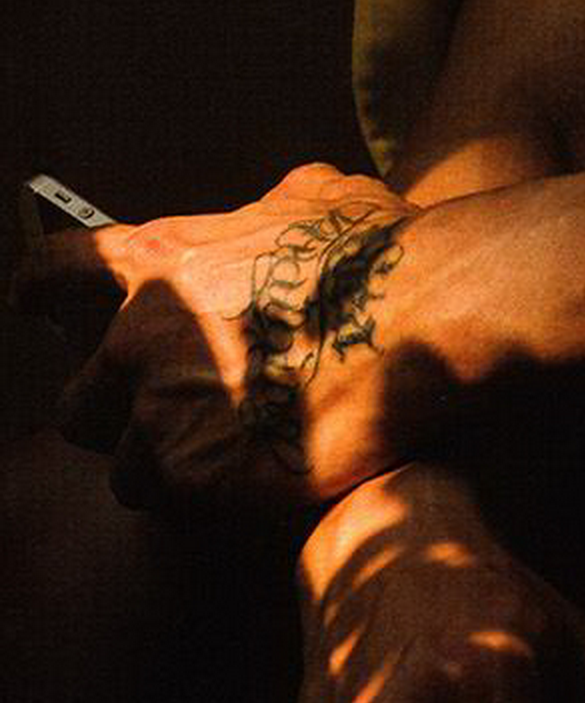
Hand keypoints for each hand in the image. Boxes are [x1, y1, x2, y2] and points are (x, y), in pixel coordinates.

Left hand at [18, 163, 440, 518]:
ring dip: (165, 464)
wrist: (428, 310)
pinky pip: (175, 504)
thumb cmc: (383, 250)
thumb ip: (265, 213)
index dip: (42, 295)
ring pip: (125, 465)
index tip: (38, 309)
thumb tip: (272, 213)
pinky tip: (256, 481)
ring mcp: (162, 412)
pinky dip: (210, 499)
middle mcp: (139, 339)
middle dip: (116, 412)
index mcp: (158, 262)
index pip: (53, 275)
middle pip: (77, 401)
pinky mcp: (196, 477)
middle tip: (168, 416)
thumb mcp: (317, 198)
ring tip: (227, 459)